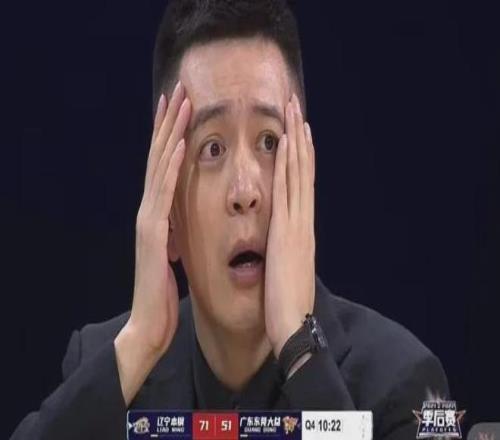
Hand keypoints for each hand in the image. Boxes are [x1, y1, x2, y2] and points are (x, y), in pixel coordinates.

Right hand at [114, 82, 190, 404]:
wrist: (149, 325)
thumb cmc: (163, 294)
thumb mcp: (173, 257)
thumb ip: (174, 235)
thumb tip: (181, 224)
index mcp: (159, 216)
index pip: (166, 168)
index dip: (171, 137)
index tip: (181, 109)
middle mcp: (150, 211)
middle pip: (160, 158)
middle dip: (169, 123)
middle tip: (179, 89)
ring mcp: (149, 220)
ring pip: (160, 168)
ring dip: (170, 133)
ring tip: (180, 101)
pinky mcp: (153, 234)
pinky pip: (165, 194)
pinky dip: (171, 167)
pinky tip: (180, 144)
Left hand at [264, 94, 315, 359]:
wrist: (293, 325)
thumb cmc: (286, 305)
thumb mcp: (285, 272)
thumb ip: (283, 254)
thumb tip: (279, 247)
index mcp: (299, 232)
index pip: (300, 188)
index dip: (300, 159)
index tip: (297, 134)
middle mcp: (303, 222)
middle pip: (303, 172)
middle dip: (300, 139)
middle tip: (297, 108)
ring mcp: (298, 224)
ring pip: (299, 175)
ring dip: (297, 142)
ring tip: (295, 113)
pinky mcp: (290, 230)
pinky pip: (289, 191)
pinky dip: (290, 165)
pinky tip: (287, 143)